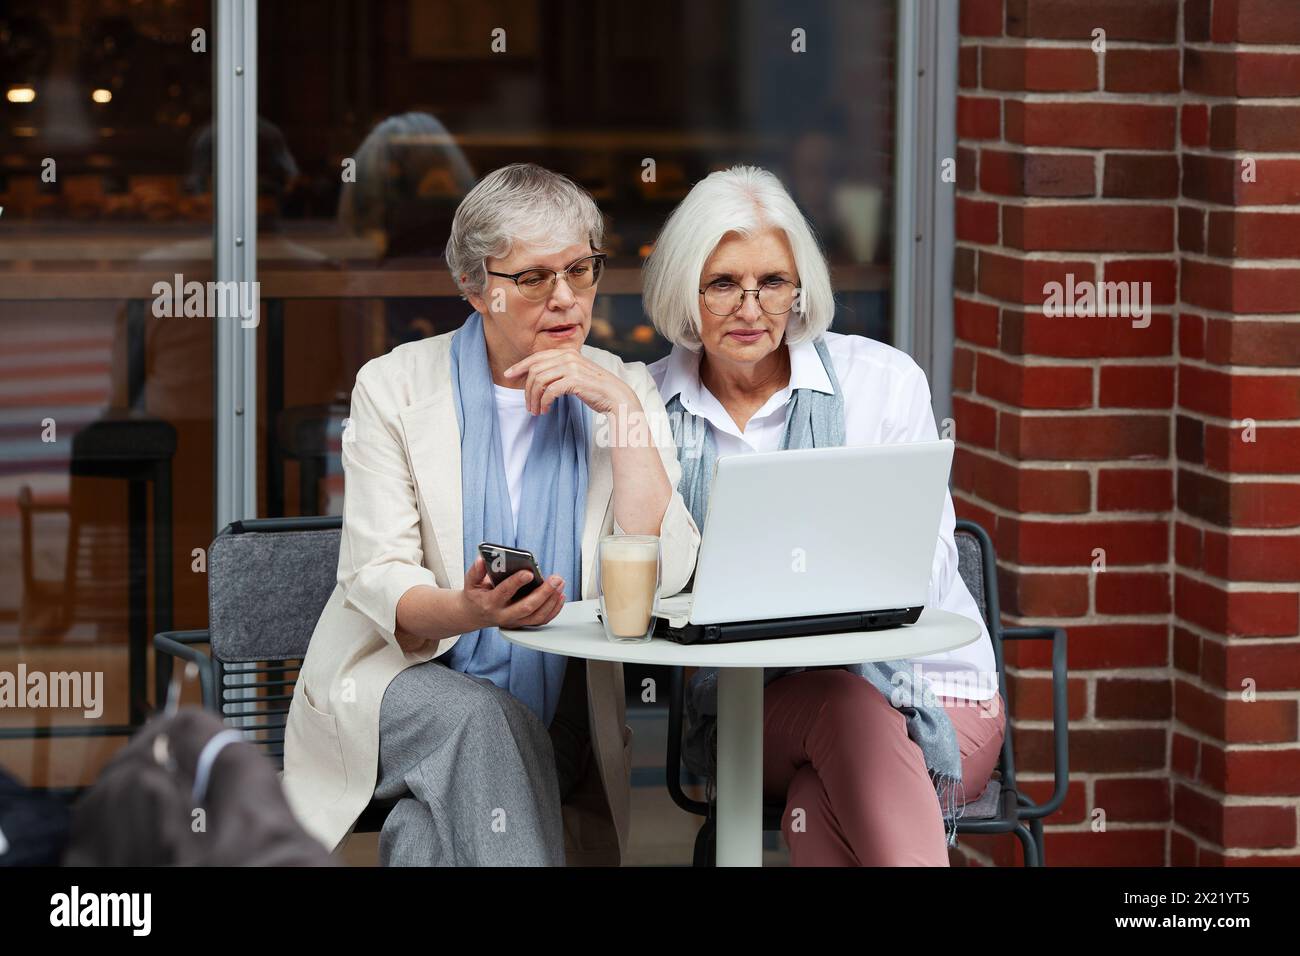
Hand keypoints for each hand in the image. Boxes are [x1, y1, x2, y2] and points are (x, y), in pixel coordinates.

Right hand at [459, 555, 566, 628]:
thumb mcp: (471, 582)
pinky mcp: (522, 624)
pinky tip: (560, 596)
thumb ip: (476, 571)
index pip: (504, 592)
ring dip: (552, 601)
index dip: (517, 582)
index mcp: (490, 602)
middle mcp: (503, 615)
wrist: (474, 615)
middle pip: (527, 607)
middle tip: (555, 579)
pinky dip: (554, 609)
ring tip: (560, 584)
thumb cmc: (476, 595)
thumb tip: (482, 559)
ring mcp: (514, 621)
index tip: (529, 572)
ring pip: (537, 616)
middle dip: (544, 593)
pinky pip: (541, 620)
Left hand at [503, 349, 638, 416]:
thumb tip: (538, 377)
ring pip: (540, 381)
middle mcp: (568, 357)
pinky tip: (546, 410)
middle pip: (535, 371)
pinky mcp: (574, 380)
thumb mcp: (576, 374)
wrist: (616, 397)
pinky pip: (550, 391)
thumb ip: (560, 371)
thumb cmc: (595, 389)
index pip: (537, 357)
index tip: (508, 374)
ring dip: (534, 398)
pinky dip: (544, 402)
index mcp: (567, 353)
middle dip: (527, 390)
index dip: (520, 366)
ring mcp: (572, 367)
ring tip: (536, 411)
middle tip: (528, 406)